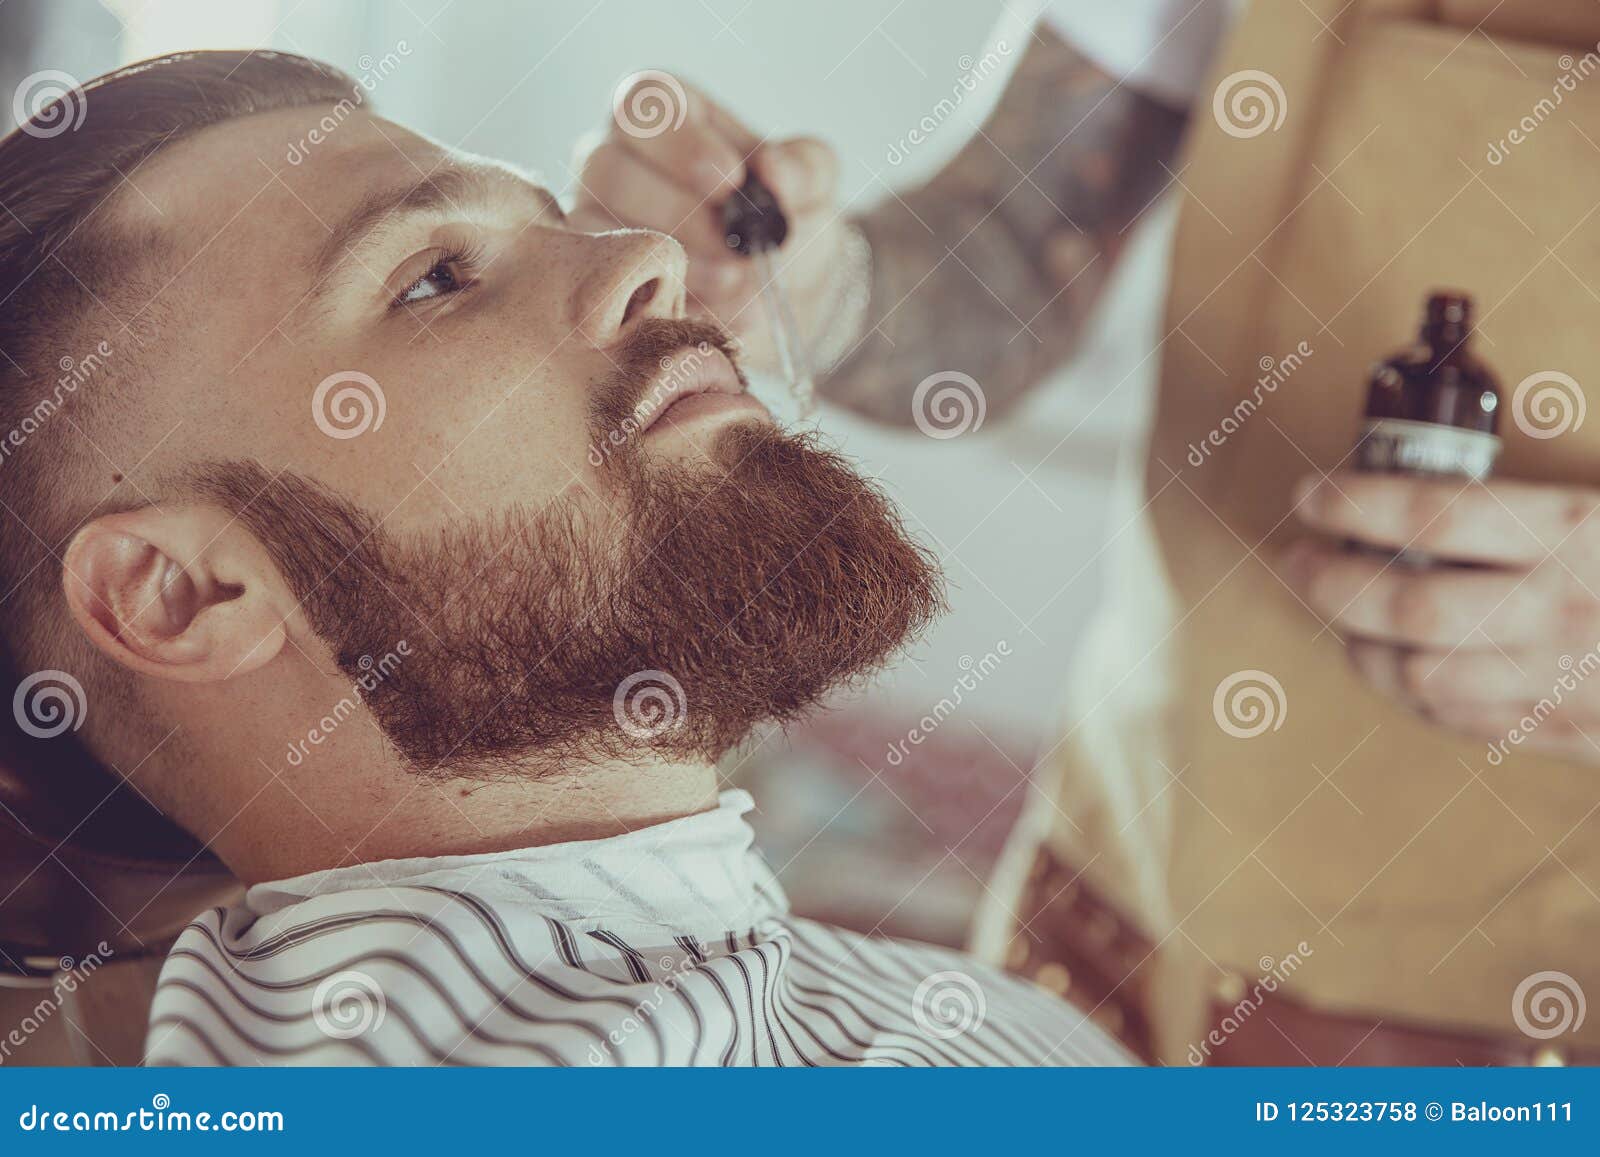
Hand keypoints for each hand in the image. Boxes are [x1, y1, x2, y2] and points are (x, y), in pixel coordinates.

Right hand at [571, 75, 844, 373]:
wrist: (782, 294)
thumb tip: (774, 171)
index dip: (682, 141)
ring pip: (602, 230)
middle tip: (737, 251)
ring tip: (734, 283)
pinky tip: (711, 311)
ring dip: (676, 263)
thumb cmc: (784, 218)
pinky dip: (664, 304)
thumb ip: (803, 168)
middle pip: (608, 167)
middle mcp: (609, 157)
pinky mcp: (594, 279)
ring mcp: (591, 220)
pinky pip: (607, 290)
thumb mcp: (811, 185)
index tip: (733, 180)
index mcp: (661, 112)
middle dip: (681, 214)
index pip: (643, 101)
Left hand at [1284, 469, 1599, 761]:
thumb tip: (1417, 472)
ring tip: (1345, 621)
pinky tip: (1400, 665)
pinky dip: (1413, 694)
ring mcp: (1561, 677)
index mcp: (1573, 530)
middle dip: (1332, 583)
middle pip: (1410, 605)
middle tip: (1298, 561)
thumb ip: (1526, 502)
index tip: (1307, 496)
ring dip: (1364, 647)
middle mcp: (1560, 606)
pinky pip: (1459, 720)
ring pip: (1420, 676)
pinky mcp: (1567, 731)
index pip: (1435, 514)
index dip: (1354, 505)